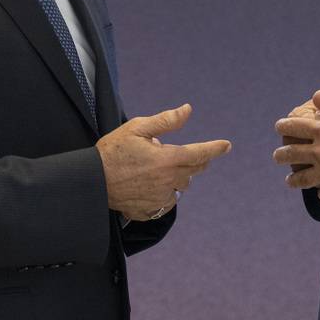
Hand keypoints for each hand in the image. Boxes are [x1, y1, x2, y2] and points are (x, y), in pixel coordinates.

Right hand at [97, 104, 230, 221]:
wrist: (92, 181)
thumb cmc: (113, 151)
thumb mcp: (137, 128)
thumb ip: (166, 121)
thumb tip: (188, 110)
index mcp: (168, 159)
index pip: (200, 153)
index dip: (215, 148)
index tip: (227, 145)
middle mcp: (168, 180)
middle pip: (194, 170)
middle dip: (196, 161)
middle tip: (191, 154)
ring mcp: (160, 197)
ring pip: (181, 186)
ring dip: (179, 176)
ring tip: (161, 167)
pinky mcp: (151, 210)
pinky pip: (167, 201)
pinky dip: (166, 192)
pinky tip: (152, 185)